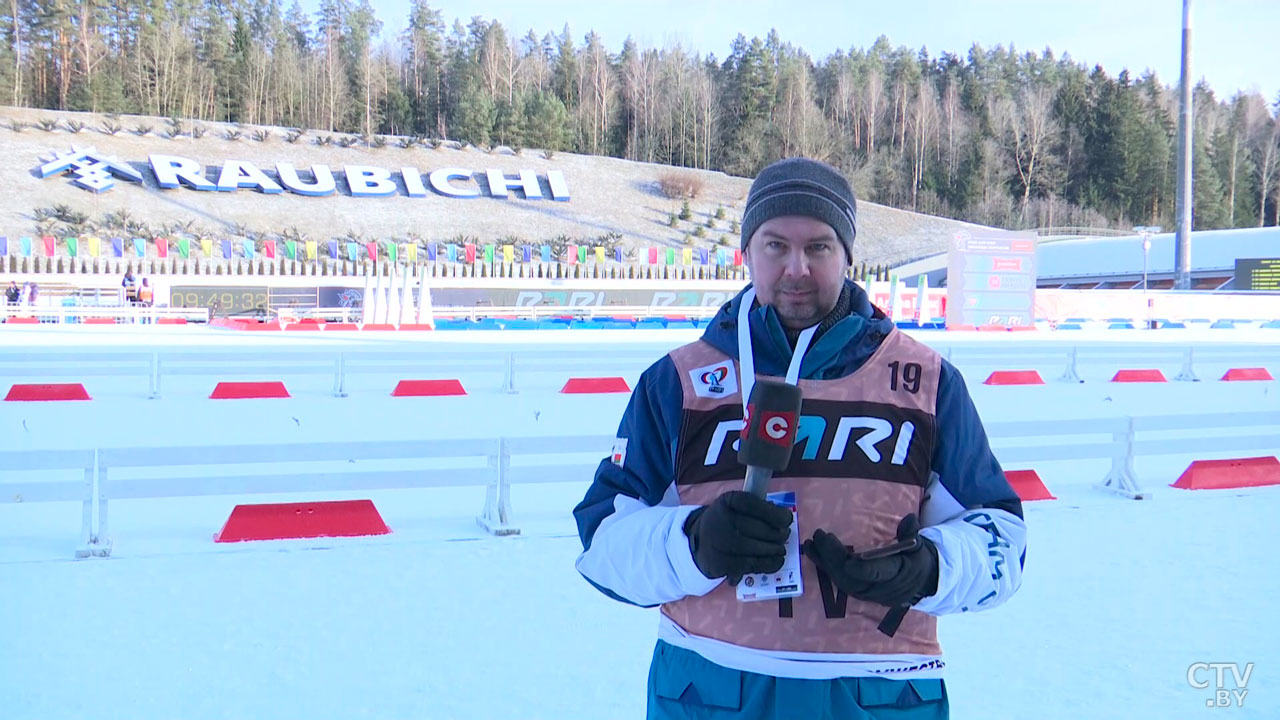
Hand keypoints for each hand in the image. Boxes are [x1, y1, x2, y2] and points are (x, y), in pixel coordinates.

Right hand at [684, 491, 793, 583]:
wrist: (700, 541)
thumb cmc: (726, 520)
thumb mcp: (736, 506)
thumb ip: (758, 508)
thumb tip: (784, 519)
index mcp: (729, 501)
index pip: (757, 506)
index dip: (777, 515)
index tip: (787, 520)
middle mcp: (724, 520)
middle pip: (763, 530)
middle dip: (780, 535)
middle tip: (785, 536)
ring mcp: (722, 544)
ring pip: (761, 549)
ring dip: (776, 550)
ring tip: (780, 549)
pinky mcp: (724, 563)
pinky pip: (755, 565)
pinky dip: (771, 563)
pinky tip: (777, 560)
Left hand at [802, 514, 939, 607]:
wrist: (919, 583)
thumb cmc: (916, 561)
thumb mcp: (918, 547)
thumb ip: (911, 534)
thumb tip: (911, 518)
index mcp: (894, 575)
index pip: (876, 573)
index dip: (862, 569)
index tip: (849, 561)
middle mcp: (877, 587)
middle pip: (850, 575)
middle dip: (833, 557)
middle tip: (820, 536)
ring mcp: (865, 592)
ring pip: (840, 579)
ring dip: (823, 561)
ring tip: (809, 544)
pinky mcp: (856, 591)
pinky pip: (838, 580)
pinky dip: (824, 566)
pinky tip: (813, 552)